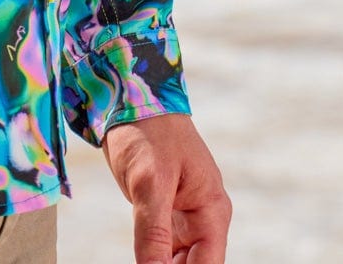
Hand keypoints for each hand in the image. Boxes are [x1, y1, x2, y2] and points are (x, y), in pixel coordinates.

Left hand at [103, 113, 230, 263]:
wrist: (130, 96)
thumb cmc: (148, 130)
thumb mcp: (149, 181)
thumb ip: (153, 231)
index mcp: (212, 210)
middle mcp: (203, 217)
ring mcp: (183, 216)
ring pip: (179, 262)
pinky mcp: (163, 211)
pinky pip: (162, 248)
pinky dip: (152, 260)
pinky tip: (140, 262)